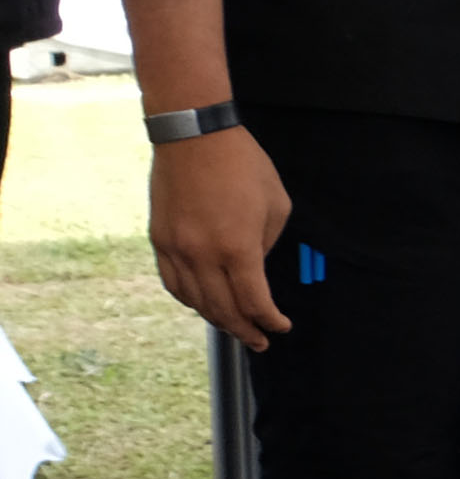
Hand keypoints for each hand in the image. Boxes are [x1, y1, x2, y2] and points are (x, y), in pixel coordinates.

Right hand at [150, 129, 294, 349]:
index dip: (270, 321)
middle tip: (259, 341)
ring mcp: (176, 249)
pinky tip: (203, 305)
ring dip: (217, 320)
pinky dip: (189, 300)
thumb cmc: (243, 165)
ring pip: (195, 301)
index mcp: (237, 248)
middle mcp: (202, 255)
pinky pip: (173, 283)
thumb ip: (267, 244)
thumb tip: (255, 269)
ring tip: (234, 328)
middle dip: (245, 330)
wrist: (194, 137)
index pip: (254, 301)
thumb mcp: (276, 205)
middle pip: (223, 309)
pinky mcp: (159, 240)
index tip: (281, 327)